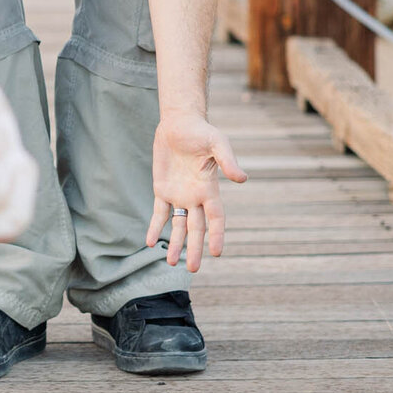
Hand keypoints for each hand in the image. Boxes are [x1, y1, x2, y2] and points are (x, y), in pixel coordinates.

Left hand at [147, 111, 247, 272]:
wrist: (179, 123)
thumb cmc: (201, 131)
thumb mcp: (217, 143)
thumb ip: (228, 160)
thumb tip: (242, 179)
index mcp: (210, 189)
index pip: (216, 218)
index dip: (217, 235)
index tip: (217, 253)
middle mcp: (195, 197)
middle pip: (196, 229)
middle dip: (195, 249)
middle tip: (193, 269)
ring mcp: (178, 195)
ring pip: (177, 226)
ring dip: (174, 244)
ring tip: (170, 262)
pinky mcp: (162, 189)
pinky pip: (158, 213)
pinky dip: (154, 227)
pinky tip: (150, 243)